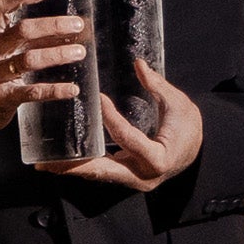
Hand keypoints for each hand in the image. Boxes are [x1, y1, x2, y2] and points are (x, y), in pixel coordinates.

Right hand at [0, 0, 88, 140]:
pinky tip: (72, 89)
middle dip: (52, 25)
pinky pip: (31, 92)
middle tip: (77, 25)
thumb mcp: (5, 51)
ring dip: (57, 54)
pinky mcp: (3, 97)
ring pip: (28, 60)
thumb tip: (76, 30)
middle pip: (21, 31)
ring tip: (79, 52)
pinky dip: (54, 90)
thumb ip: (35, 39)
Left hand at [45, 57, 206, 188]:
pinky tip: (62, 161)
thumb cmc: (188, 129)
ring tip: (45, 164)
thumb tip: (138, 63)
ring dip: (72, 170)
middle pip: (103, 170)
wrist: (197, 153)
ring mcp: (132, 180)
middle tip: (48, 162)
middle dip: (75, 166)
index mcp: (158, 158)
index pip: (127, 137)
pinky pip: (102, 172)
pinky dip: (83, 166)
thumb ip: (157, 86)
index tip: (99, 99)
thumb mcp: (178, 105)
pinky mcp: (125, 178)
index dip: (112, 118)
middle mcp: (142, 175)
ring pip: (99, 175)